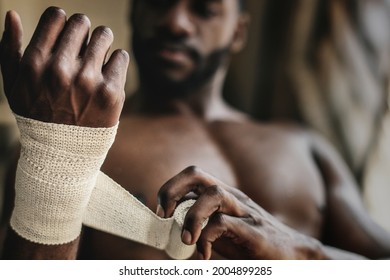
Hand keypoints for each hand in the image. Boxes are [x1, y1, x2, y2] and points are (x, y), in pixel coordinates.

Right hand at [0, 7, 128, 126]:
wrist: (63, 151)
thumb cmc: (37, 114)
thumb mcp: (13, 84)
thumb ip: (9, 48)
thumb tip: (12, 14)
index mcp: (35, 63)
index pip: (56, 16)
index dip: (63, 21)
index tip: (67, 34)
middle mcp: (60, 69)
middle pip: (82, 22)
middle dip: (83, 32)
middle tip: (83, 49)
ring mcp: (87, 81)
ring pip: (104, 35)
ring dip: (101, 44)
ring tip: (96, 60)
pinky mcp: (111, 92)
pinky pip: (121, 56)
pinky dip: (116, 63)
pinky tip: (107, 75)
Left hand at [157, 166, 324, 259]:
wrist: (294, 255)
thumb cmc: (252, 243)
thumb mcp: (222, 231)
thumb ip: (201, 224)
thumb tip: (170, 229)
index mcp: (223, 195)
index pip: (191, 176)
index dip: (169, 189)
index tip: (161, 213)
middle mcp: (233, 197)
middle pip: (197, 174)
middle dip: (171, 190)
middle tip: (164, 215)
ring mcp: (245, 212)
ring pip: (212, 195)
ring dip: (191, 216)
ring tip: (186, 239)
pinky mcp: (255, 232)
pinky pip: (224, 224)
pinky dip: (206, 238)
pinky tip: (204, 254)